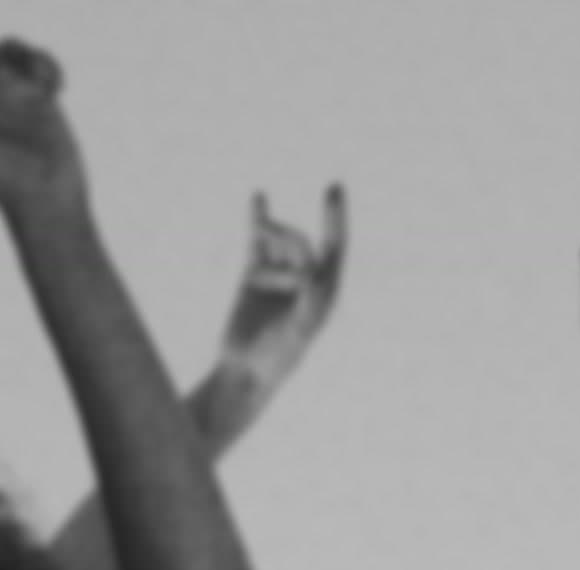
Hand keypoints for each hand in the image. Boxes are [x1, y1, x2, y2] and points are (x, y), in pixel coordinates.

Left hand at [0, 30, 85, 219]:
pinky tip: (55, 90)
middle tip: (0, 80)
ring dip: (19, 59)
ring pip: (5, 47)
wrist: (47, 199)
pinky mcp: (35, 90)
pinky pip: (36, 58)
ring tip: (34, 89)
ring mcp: (5, 89)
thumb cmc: (0, 180)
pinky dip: (46, 67)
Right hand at [212, 187, 346, 405]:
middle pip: (300, 243)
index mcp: (325, 292)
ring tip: (258, 274)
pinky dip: (258, 219)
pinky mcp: (254, 275)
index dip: (335, 218)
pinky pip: (257, 241)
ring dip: (270, 240)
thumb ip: (309, 304)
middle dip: (288, 242)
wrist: (244, 371)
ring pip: (277, 241)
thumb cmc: (277, 358)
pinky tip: (259, 196)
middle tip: (271, 260)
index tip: (334, 188)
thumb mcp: (297, 333)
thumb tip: (315, 276)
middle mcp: (305, 280)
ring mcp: (279, 275)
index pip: (335, 247)